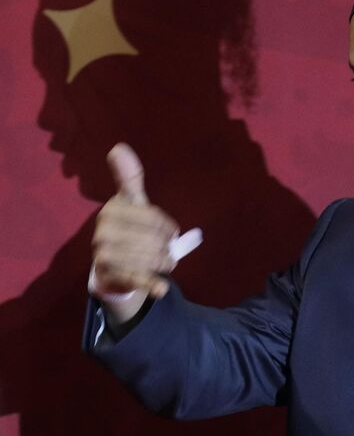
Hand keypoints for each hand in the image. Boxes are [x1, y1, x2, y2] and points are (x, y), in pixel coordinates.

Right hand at [92, 143, 178, 302]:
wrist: (111, 266)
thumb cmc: (128, 227)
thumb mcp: (131, 202)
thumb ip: (128, 177)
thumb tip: (118, 146)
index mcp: (111, 210)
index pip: (153, 217)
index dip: (168, 226)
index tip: (169, 231)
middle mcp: (103, 232)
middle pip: (154, 239)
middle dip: (166, 246)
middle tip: (165, 249)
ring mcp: (105, 256)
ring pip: (152, 258)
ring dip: (165, 262)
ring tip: (163, 262)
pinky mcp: (112, 276)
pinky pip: (137, 279)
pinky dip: (151, 284)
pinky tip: (161, 288)